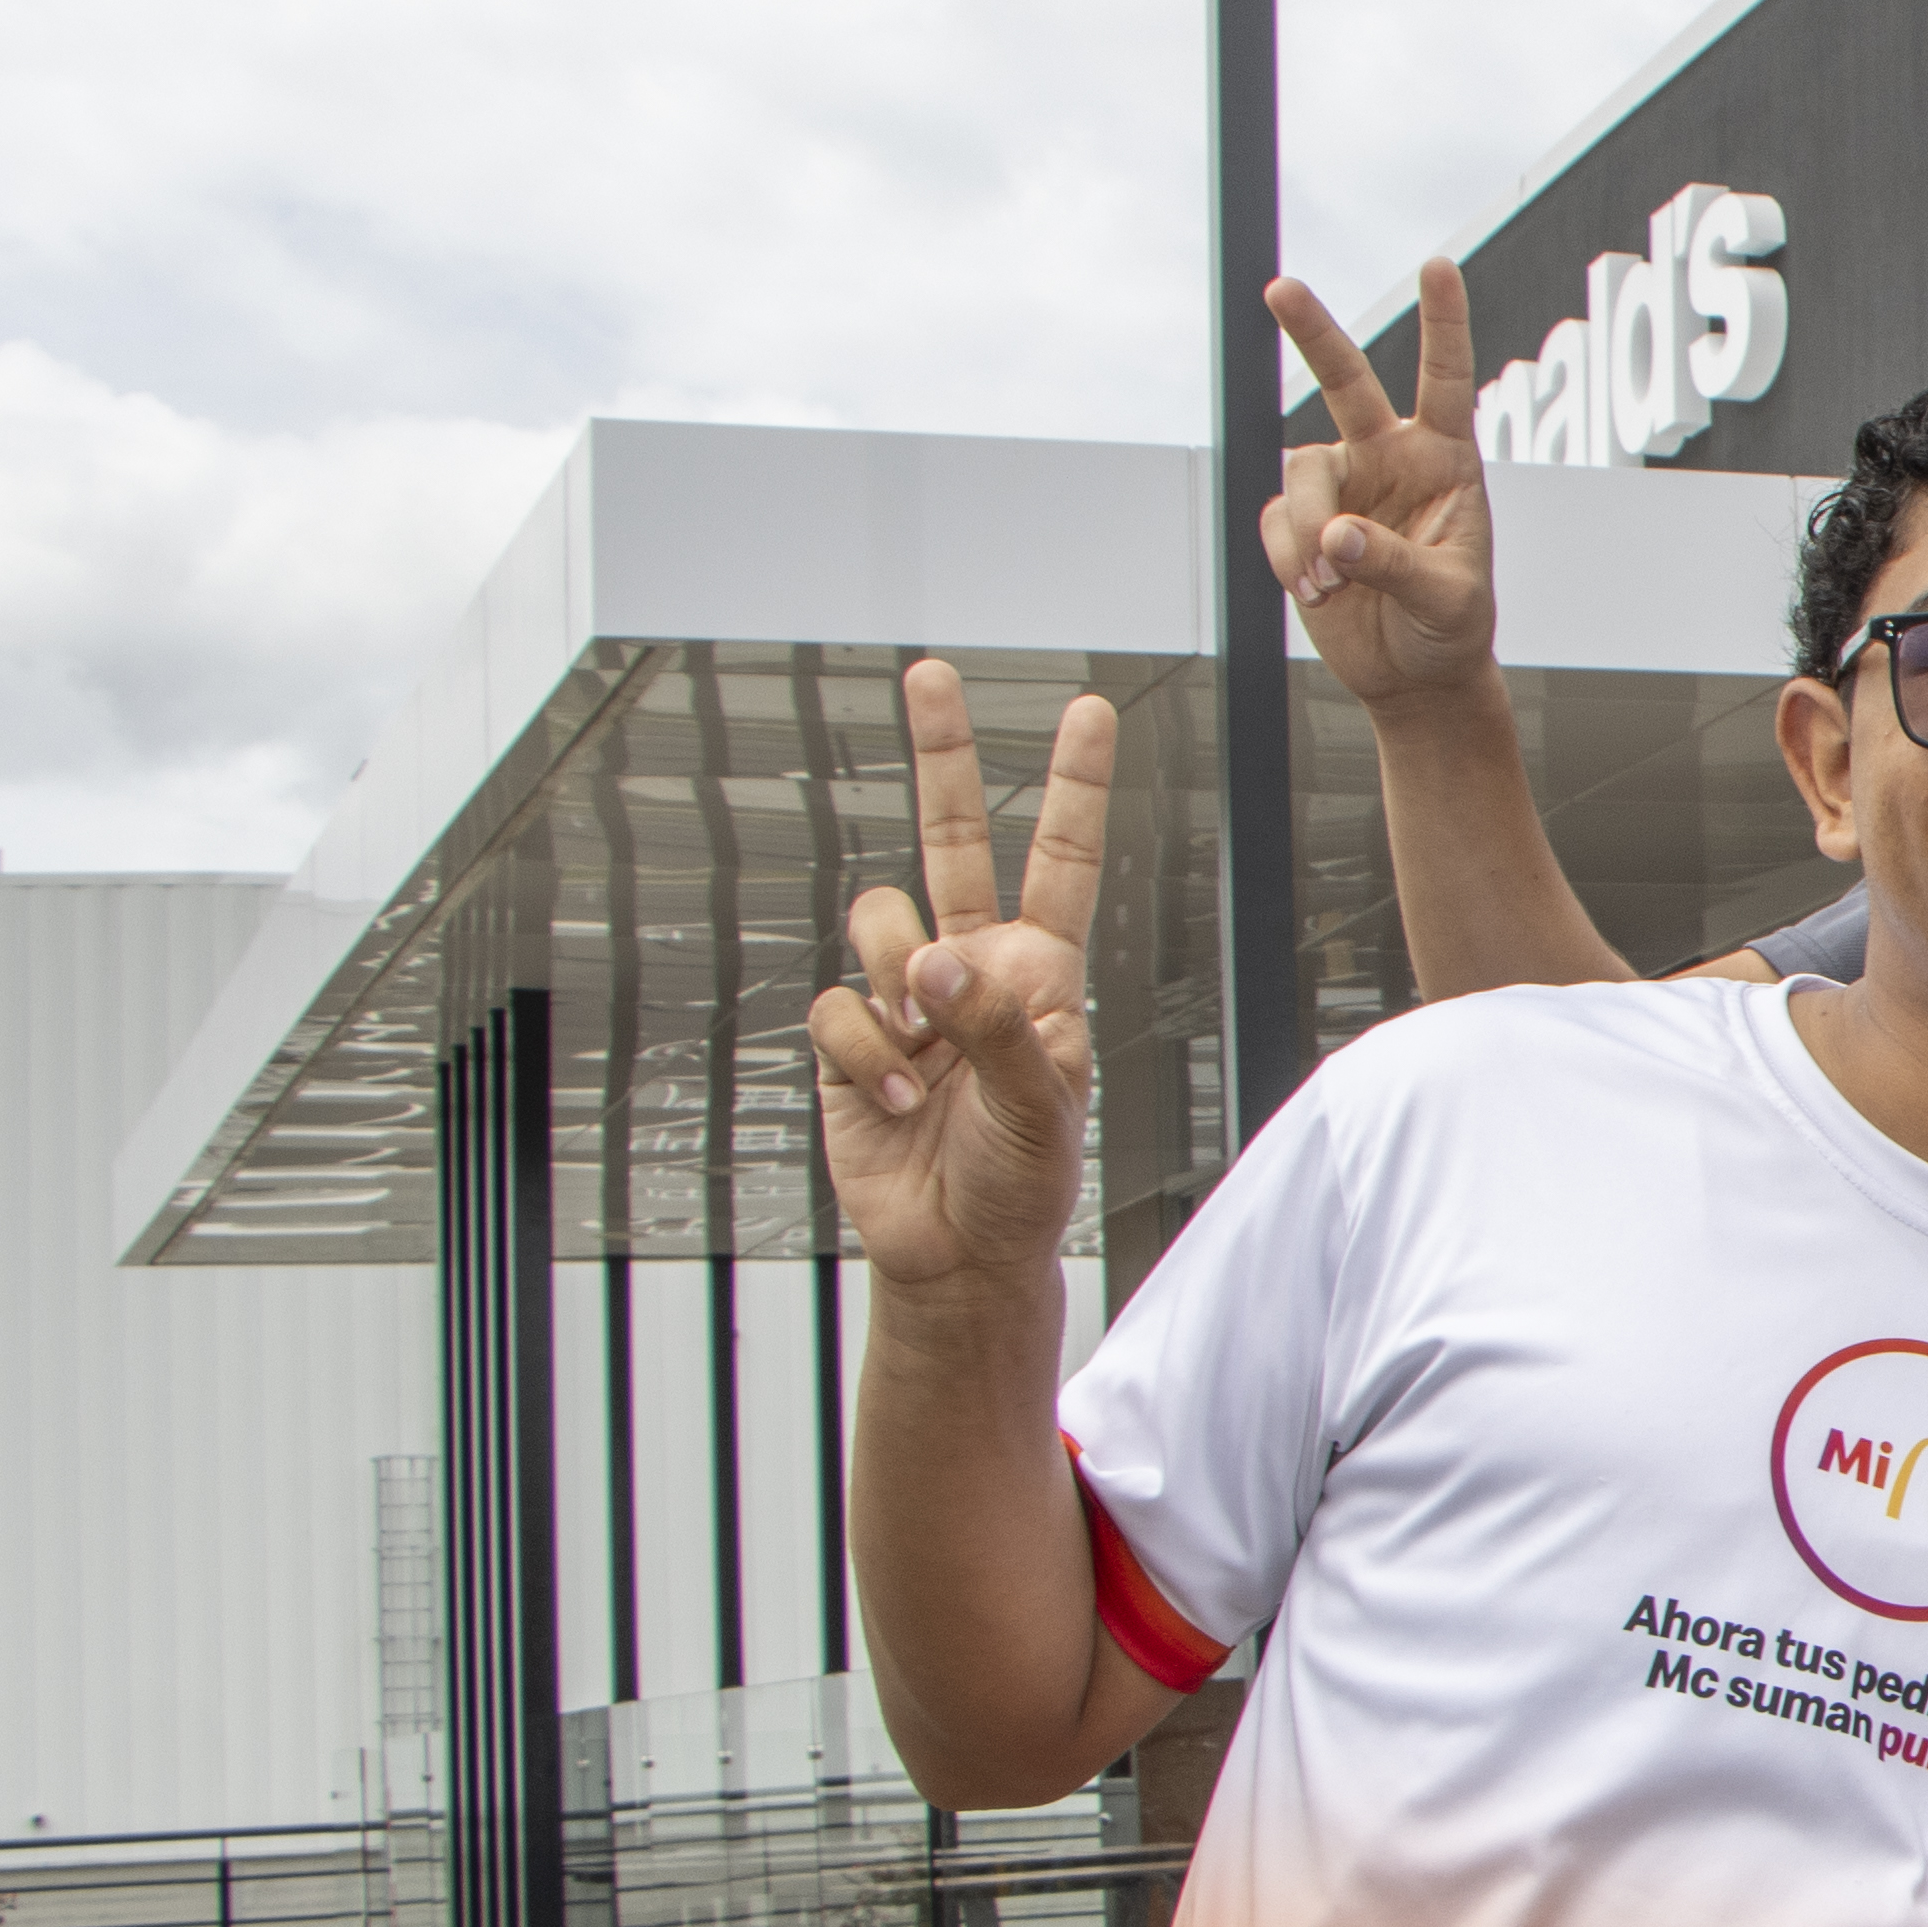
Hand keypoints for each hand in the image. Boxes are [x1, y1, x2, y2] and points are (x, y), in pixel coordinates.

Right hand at [805, 661, 1108, 1296]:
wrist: (957, 1251)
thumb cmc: (1022, 1182)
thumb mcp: (1039, 1105)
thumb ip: (993, 1026)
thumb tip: (933, 956)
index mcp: (1041, 972)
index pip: (1061, 861)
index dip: (1073, 787)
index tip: (1090, 711)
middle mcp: (973, 968)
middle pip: (950, 840)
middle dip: (941, 754)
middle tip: (930, 674)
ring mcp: (906, 1000)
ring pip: (877, 921)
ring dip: (896, 988)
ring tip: (925, 1062)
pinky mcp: (850, 1040)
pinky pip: (837, 1006)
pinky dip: (863, 1050)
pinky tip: (895, 1096)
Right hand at [1263, 261, 1498, 710]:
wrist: (1415, 674)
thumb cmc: (1452, 629)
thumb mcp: (1448, 599)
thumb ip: (1396, 563)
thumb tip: (1335, 535)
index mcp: (1447, 459)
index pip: (1445, 379)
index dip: (1442, 323)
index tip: (1437, 265)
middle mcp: (1390, 458)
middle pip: (1346, 380)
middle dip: (1312, 332)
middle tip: (1279, 287)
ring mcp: (1342, 486)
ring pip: (1300, 472)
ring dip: (1307, 529)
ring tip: (1330, 583)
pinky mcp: (1301, 522)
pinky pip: (1276, 521)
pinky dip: (1288, 557)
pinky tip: (1317, 590)